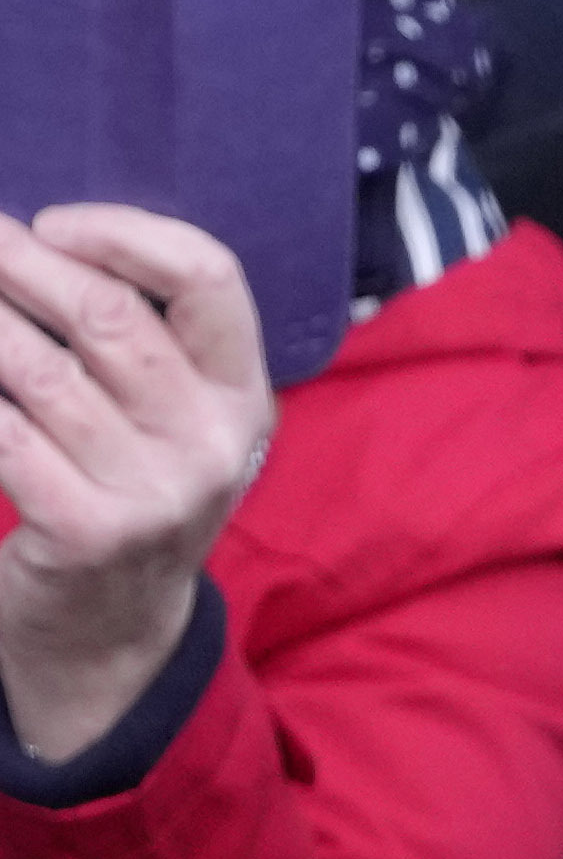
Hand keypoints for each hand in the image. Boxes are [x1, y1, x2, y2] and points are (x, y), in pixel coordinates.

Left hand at [0, 205, 273, 768]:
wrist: (109, 633)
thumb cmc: (123, 496)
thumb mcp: (170, 423)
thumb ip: (145, 344)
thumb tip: (39, 241)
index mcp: (242, 397)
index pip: (208, 277)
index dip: (124, 234)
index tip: (53, 225)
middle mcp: (211, 442)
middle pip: (107, 314)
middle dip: (17, 263)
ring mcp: (155, 492)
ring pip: (37, 369)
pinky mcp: (87, 531)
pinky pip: (3, 436)